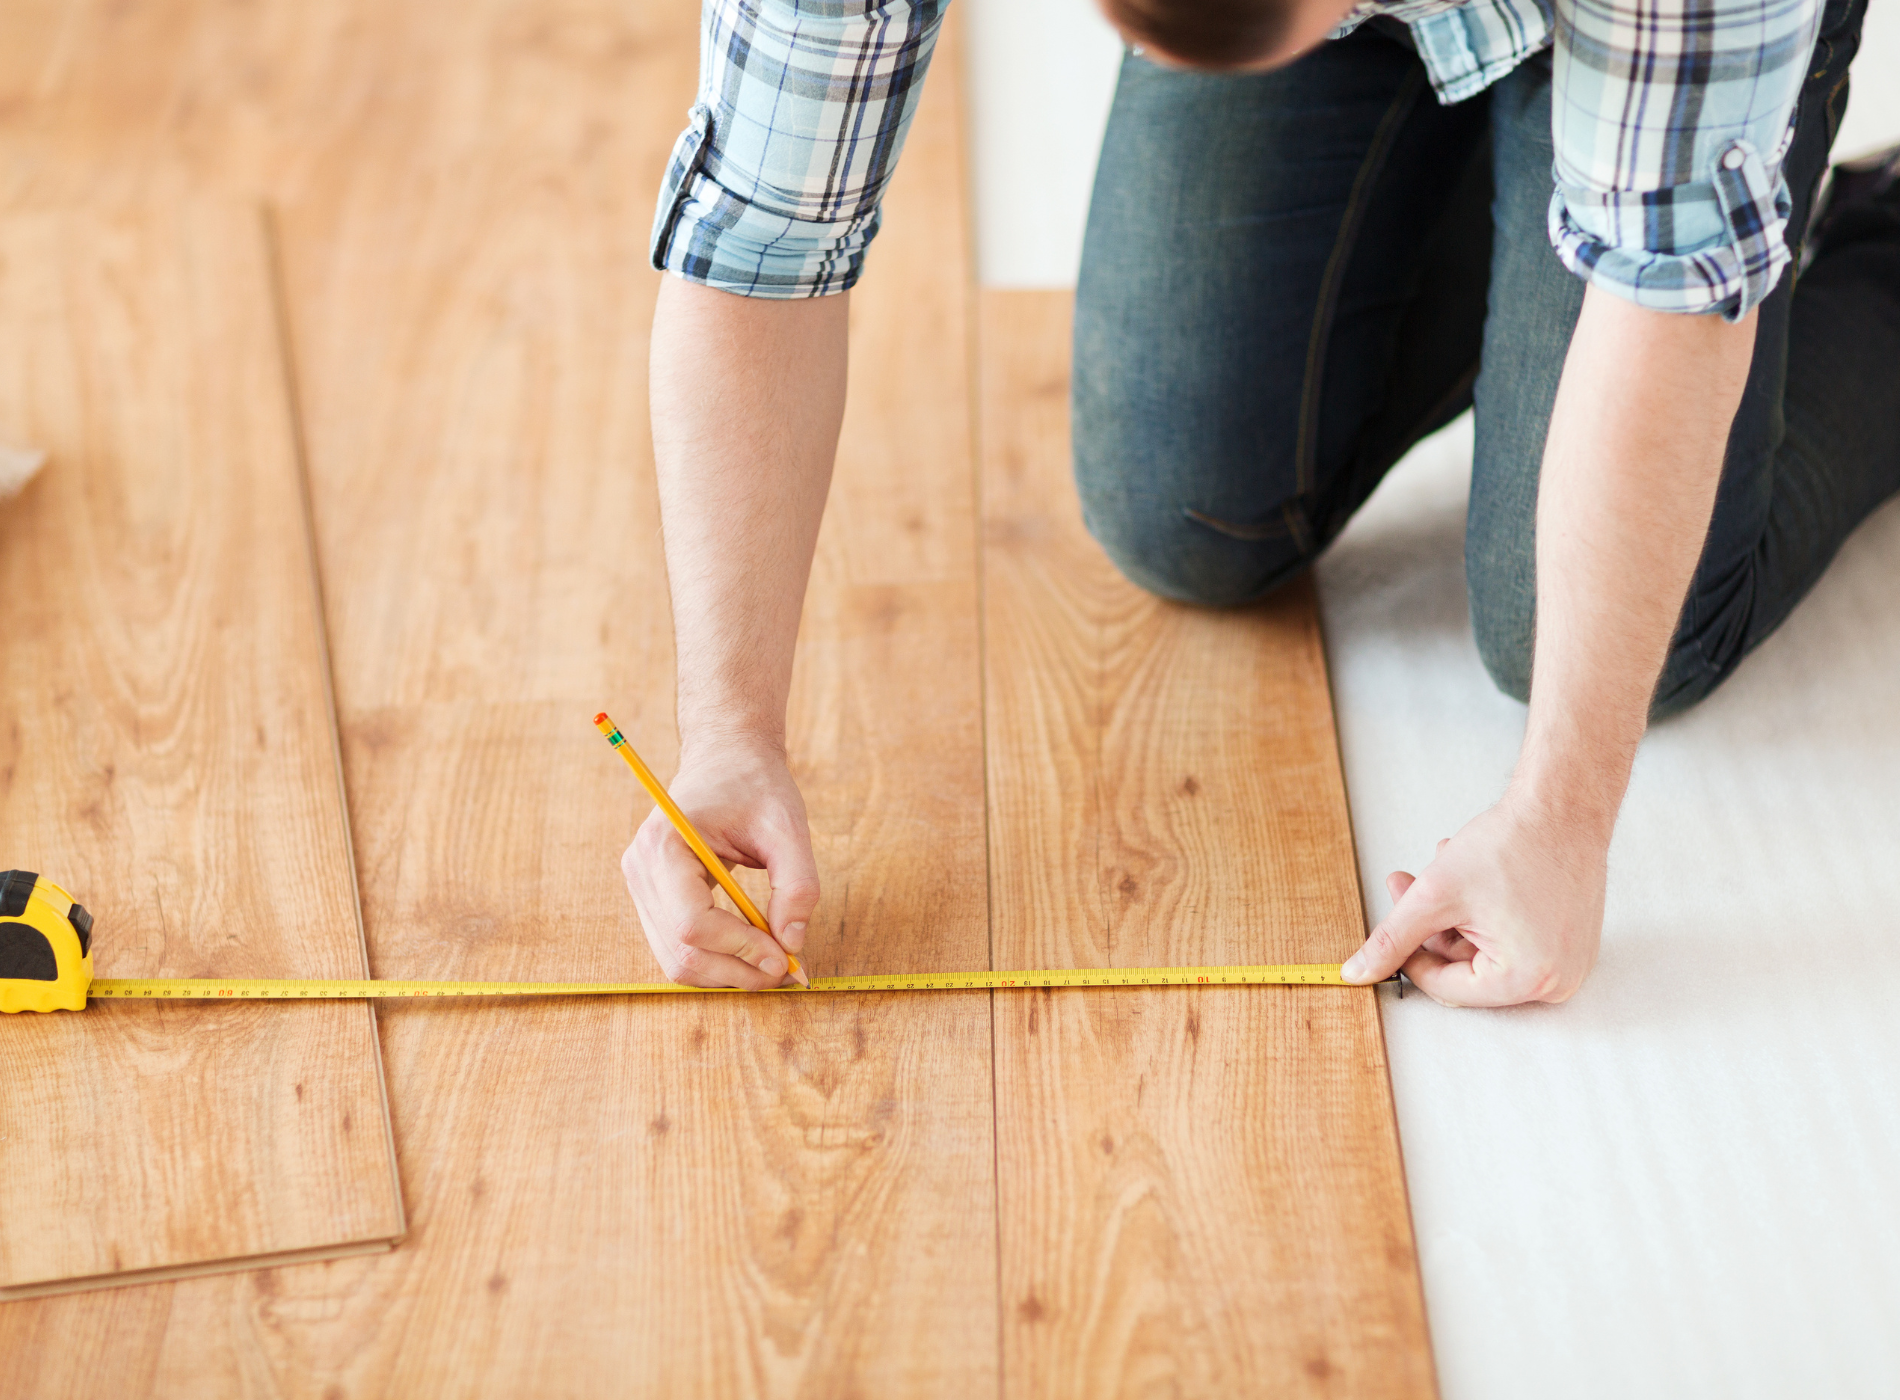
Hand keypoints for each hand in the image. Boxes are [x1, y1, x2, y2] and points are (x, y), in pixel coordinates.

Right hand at [620, 737, 818, 988]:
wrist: (727, 761)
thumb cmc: (755, 785)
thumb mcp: (788, 826)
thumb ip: (798, 884)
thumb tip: (793, 944)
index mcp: (665, 844)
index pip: (692, 922)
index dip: (740, 948)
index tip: (786, 957)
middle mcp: (641, 869)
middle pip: (681, 951)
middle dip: (737, 970)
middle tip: (788, 971)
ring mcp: (641, 887)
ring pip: (677, 960)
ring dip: (728, 974)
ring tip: (775, 965)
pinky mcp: (653, 900)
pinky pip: (679, 949)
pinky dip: (718, 962)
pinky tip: (754, 953)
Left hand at [1340, 798, 1605, 1005]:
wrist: (1563, 807)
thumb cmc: (1513, 845)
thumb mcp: (1435, 895)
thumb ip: (1392, 939)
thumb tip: (1358, 973)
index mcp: (1525, 980)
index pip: (1445, 988)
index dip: (1410, 956)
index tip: (1395, 926)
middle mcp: (1555, 982)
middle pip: (1465, 970)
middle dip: (1432, 925)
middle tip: (1406, 884)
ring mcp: (1566, 963)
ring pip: (1483, 952)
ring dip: (1454, 914)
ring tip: (1445, 866)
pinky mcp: (1569, 943)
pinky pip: (1511, 941)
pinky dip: (1483, 913)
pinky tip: (1472, 877)